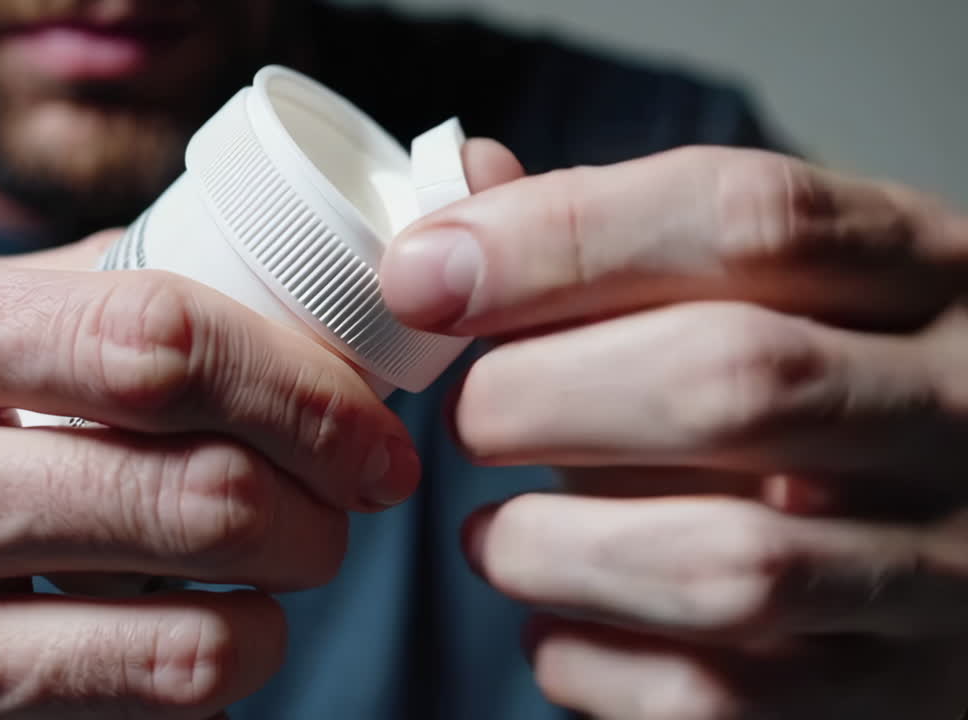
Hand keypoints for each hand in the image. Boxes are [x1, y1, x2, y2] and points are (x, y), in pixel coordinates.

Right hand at [0, 242, 417, 717]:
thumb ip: (76, 302)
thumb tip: (279, 313)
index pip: (160, 342)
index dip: (304, 386)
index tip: (372, 423)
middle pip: (197, 493)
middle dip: (325, 503)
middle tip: (353, 496)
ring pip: (192, 637)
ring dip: (283, 602)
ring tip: (281, 563)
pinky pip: (143, 711)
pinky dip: (215, 667)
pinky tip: (201, 624)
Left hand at [383, 145, 967, 718]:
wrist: (957, 537)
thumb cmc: (817, 388)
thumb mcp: (762, 282)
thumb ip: (613, 236)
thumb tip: (457, 205)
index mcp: (917, 272)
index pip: (746, 219)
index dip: (558, 239)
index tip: (422, 278)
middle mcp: (954, 409)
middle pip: (731, 381)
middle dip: (538, 395)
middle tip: (468, 415)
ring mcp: (942, 566)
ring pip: (724, 564)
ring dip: (551, 547)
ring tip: (493, 534)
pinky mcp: (894, 692)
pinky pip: (714, 697)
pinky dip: (589, 658)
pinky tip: (556, 618)